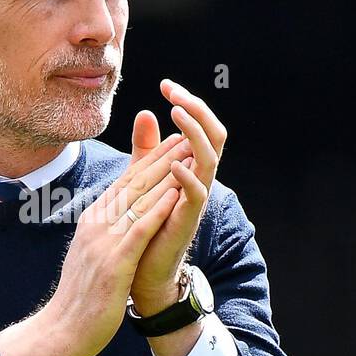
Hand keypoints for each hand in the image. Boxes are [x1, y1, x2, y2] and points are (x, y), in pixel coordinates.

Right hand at [0, 132, 196, 355]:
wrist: (62, 330)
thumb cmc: (79, 297)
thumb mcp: (90, 255)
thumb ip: (102, 232)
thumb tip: (111, 217)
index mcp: (92, 221)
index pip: (123, 183)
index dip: (148, 160)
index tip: (168, 143)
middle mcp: (96, 224)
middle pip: (132, 183)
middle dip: (161, 158)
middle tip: (184, 136)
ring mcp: (104, 241)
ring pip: (139, 199)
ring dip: (167, 175)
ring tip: (189, 155)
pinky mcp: (115, 261)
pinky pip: (141, 228)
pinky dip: (161, 207)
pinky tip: (178, 193)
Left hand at [128, 78, 227, 315]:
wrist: (141, 270)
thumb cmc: (144, 224)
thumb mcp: (143, 178)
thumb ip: (147, 148)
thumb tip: (147, 112)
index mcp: (190, 167)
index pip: (199, 127)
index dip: (188, 103)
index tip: (165, 85)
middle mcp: (198, 179)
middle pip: (214, 136)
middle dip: (196, 110)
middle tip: (174, 93)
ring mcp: (195, 200)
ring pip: (209, 159)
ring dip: (195, 133)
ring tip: (177, 112)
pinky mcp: (187, 220)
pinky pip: (197, 195)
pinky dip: (189, 177)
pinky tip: (175, 163)